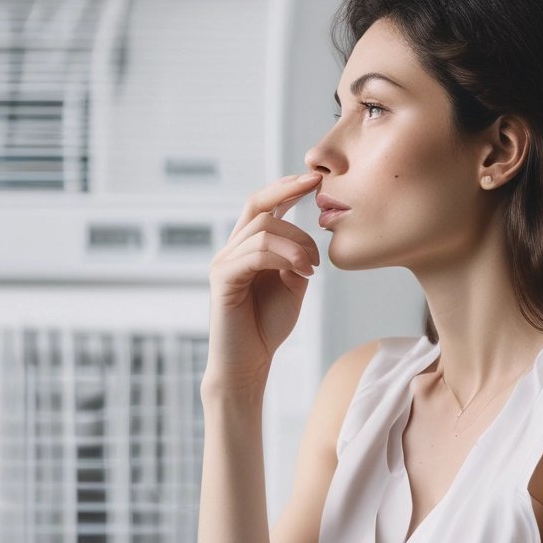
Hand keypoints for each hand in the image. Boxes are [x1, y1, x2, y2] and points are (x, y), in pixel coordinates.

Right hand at [203, 173, 322, 392]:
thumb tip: (303, 244)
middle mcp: (231, 251)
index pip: (262, 206)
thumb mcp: (293, 287)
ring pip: (262, 230)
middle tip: (319, 201)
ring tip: (313, 267)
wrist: (248, 364)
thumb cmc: (268, 328)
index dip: (286, 188)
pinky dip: (284, 256)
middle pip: (258, 206)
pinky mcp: (223, 280)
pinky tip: (303, 273)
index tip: (315, 179)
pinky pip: (255, 253)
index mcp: (247, 249)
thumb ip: (296, 260)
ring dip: (296, 243)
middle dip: (289, 196)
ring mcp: (224, 264)